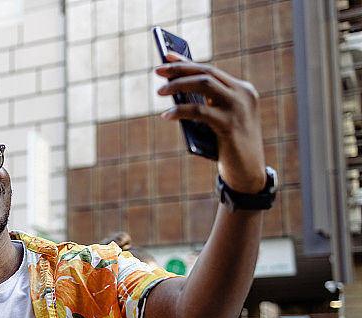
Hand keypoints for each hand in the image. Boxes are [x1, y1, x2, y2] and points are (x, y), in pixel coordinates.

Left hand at [155, 52, 265, 193]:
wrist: (248, 172)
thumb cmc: (228, 146)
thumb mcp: (218, 120)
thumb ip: (205, 104)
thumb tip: (175, 91)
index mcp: (242, 90)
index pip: (211, 70)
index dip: (187, 62)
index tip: (167, 55)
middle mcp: (243, 94)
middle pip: (206, 73)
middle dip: (180, 69)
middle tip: (158, 70)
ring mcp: (238, 108)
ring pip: (204, 85)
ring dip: (178, 85)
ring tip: (159, 92)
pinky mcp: (230, 124)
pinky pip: (200, 111)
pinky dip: (180, 111)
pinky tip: (166, 115)